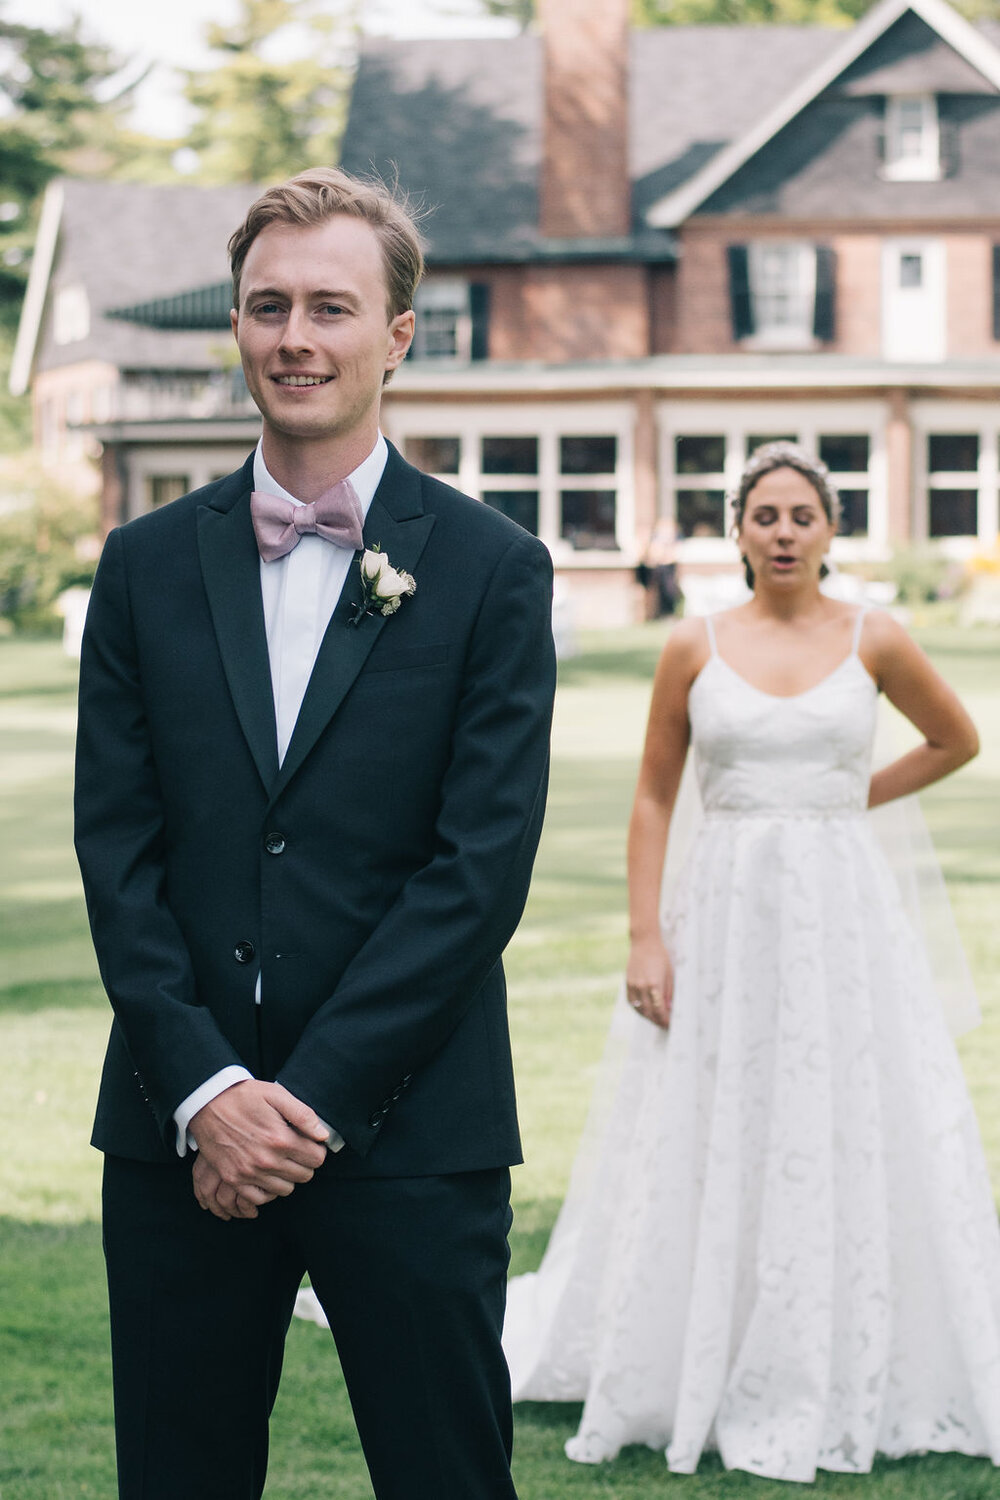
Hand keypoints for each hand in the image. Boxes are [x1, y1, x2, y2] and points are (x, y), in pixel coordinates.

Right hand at [189, 1080, 329, 1218]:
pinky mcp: (234, 1179)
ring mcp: (249, 1172)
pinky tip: (267, 1175)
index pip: (317, 1158)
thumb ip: (303, 1115)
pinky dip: (267, 1190)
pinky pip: (260, 1198)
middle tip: (296, 1151)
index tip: (310, 1143)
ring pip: (286, 1189)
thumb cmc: (245, 1096)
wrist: (207, 1103)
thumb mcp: (277, 1095)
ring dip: (288, 1176)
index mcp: (280, 1138)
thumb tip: (323, 1136)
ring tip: (281, 1161)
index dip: (317, 1150)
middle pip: (304, 1175)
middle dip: (305, 1163)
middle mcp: (267, 1160)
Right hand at [625, 937, 673, 1028]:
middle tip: (665, 1025)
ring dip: (648, 1017)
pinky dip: (638, 1009)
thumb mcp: (670, 975)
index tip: (671, 1025)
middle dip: (657, 1021)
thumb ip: (669, 993)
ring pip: (639, 1009)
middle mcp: (642, 987)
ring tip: (656, 1020)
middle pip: (649, 1012)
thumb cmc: (660, 957)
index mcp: (654, 984)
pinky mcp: (628, 983)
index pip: (660, 1010)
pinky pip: (632, 1002)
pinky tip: (645, 1012)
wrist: (644, 943)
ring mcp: (633, 985)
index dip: (665, 1020)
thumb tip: (669, 1009)